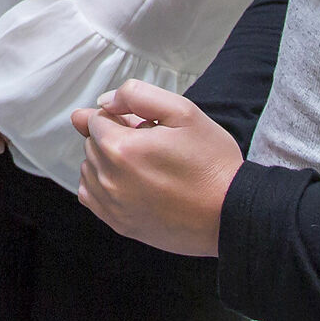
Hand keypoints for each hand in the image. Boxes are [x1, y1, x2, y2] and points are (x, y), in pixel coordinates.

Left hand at [71, 79, 238, 256]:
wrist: (230, 213)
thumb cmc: (211, 163)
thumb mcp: (184, 112)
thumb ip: (137, 96)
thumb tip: (104, 102)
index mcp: (121, 149)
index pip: (95, 120)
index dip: (119, 117)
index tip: (144, 125)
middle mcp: (109, 179)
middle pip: (91, 144)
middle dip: (113, 138)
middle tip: (150, 144)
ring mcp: (112, 205)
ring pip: (90, 169)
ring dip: (107, 161)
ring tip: (145, 165)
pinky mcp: (119, 224)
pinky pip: (90, 196)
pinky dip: (102, 185)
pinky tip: (130, 183)